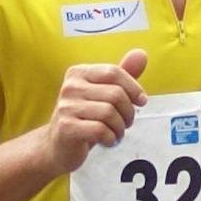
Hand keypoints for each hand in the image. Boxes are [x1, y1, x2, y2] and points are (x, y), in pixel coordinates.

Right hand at [44, 49, 146, 174]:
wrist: (58, 146)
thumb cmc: (85, 118)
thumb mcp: (103, 94)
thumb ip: (122, 75)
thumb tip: (141, 54)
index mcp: (79, 73)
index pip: (114, 72)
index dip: (133, 87)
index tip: (141, 101)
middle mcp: (70, 87)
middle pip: (115, 94)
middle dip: (129, 112)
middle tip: (126, 122)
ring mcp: (66, 107)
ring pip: (110, 113)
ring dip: (120, 128)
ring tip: (116, 133)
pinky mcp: (67, 127)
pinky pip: (101, 130)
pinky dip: (111, 138)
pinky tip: (108, 141)